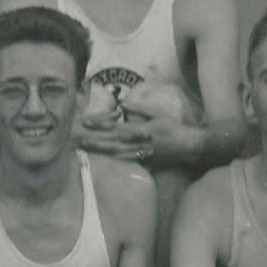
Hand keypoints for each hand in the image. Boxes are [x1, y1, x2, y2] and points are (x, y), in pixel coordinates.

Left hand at [75, 114, 196, 166]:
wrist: (187, 146)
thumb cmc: (172, 126)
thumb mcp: (157, 113)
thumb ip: (139, 108)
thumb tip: (122, 104)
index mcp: (140, 129)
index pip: (115, 126)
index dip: (99, 124)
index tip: (85, 122)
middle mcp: (138, 143)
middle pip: (112, 142)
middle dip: (94, 140)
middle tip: (78, 138)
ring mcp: (140, 154)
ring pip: (116, 153)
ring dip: (100, 150)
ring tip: (85, 148)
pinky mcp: (144, 162)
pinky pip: (126, 162)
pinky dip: (114, 161)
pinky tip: (102, 160)